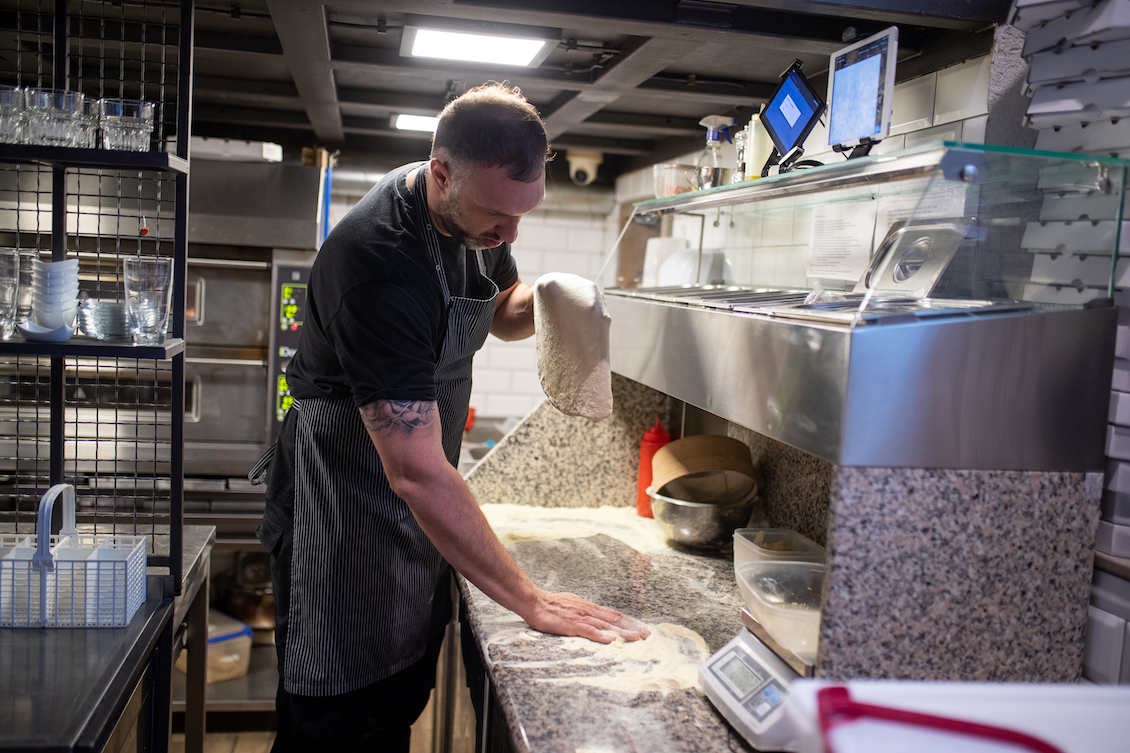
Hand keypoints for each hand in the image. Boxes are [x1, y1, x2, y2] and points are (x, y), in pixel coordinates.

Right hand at [524, 589, 649, 643]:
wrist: (534, 601)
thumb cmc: (551, 605)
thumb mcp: (573, 606)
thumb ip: (585, 614)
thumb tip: (597, 619)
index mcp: (589, 607)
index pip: (614, 614)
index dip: (629, 622)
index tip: (641, 629)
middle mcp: (589, 611)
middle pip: (615, 619)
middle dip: (632, 627)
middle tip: (647, 635)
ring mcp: (580, 617)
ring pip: (606, 625)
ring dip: (623, 632)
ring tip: (636, 638)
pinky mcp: (571, 624)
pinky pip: (588, 630)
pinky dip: (601, 635)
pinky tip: (611, 640)